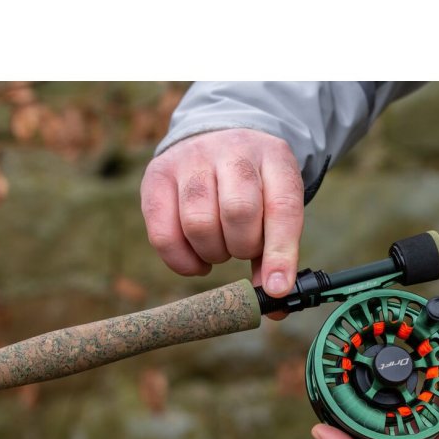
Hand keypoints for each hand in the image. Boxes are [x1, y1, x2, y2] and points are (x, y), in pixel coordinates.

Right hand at [140, 128, 304, 298]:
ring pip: (199, 223)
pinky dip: (181, 260)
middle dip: (242, 247)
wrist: (216, 137)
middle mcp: (232, 151)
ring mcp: (191, 160)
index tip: (276, 288)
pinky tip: (197, 260)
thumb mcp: (275, 205)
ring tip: (220, 248)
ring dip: (212, 252)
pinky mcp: (156, 176)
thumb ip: (276, 252)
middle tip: (242, 248)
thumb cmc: (254, 187)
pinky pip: (163, 234)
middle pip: (238, 212)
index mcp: (274, 158)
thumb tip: (274, 301)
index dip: (281, 253)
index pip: (282, 208)